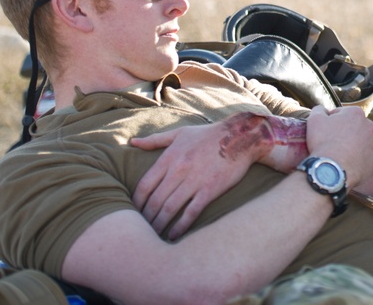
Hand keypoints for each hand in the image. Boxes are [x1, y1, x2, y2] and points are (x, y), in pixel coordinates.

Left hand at [131, 112, 306, 238]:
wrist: (240, 136)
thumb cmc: (208, 134)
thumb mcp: (180, 133)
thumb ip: (155, 140)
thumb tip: (133, 142)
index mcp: (169, 157)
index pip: (144, 186)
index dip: (135, 203)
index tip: (132, 214)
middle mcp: (179, 170)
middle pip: (155, 201)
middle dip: (145, 219)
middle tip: (140, 231)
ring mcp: (195, 180)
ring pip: (170, 208)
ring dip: (159, 225)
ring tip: (153, 237)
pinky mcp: (210, 189)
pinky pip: (191, 212)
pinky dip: (180, 226)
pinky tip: (173, 236)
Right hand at [305, 105, 372, 188]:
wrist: (332, 170)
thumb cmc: (323, 142)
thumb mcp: (314, 120)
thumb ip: (319, 110)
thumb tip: (322, 109)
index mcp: (356, 112)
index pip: (340, 114)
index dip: (329, 122)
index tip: (323, 132)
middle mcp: (369, 125)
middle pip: (352, 127)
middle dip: (343, 132)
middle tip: (330, 143)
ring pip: (360, 141)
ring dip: (351, 144)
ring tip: (339, 154)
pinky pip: (365, 155)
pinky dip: (358, 157)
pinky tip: (347, 162)